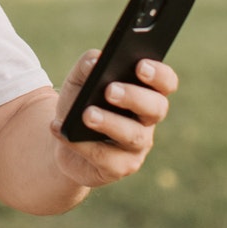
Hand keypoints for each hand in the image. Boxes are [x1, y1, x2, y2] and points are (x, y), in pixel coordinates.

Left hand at [50, 51, 178, 188]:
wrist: (63, 138)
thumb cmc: (79, 103)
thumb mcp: (77, 80)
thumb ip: (86, 65)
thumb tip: (95, 60)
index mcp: (145, 92)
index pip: (165, 82)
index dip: (158, 74)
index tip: (140, 65)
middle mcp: (147, 120)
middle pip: (156, 108)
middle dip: (134, 97)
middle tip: (110, 90)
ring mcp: (137, 146)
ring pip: (133, 135)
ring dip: (110, 123)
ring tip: (87, 114)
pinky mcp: (120, 167)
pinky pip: (106, 158)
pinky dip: (82, 145)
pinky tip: (61, 131)